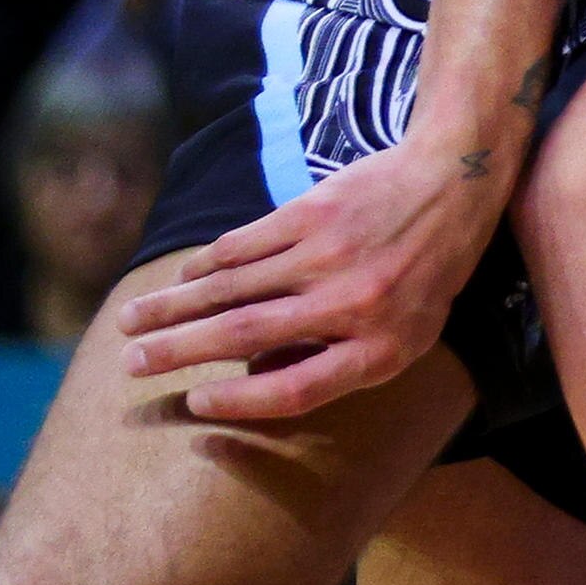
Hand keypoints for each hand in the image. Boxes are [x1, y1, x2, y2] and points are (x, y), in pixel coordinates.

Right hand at [116, 130, 504, 419]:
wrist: (454, 181)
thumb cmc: (427, 272)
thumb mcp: (410, 333)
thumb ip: (343, 361)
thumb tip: (257, 379)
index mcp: (381, 350)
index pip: (296, 392)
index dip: (240, 403)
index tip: (194, 403)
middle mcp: (352, 306)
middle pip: (247, 337)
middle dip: (180, 352)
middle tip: (132, 365)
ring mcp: (329, 256)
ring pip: (231, 288)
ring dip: (173, 306)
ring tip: (131, 322)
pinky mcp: (312, 213)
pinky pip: (244, 245)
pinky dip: (206, 263)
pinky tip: (181, 276)